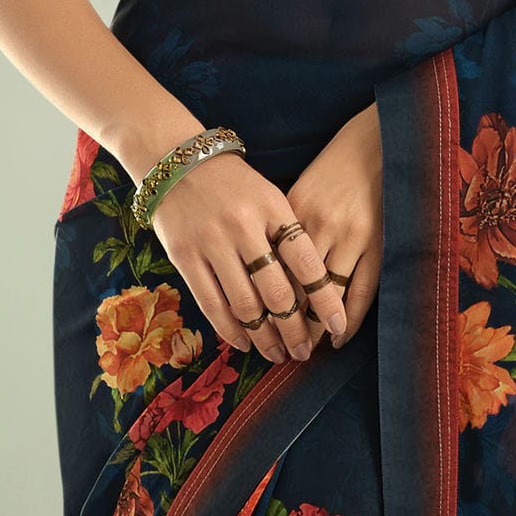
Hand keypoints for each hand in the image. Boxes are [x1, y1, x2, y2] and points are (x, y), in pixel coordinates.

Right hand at [148, 151, 348, 366]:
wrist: (177, 161)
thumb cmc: (234, 183)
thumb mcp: (269, 197)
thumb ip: (288, 235)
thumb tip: (313, 290)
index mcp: (273, 208)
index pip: (306, 262)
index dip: (324, 299)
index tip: (337, 324)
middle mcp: (243, 227)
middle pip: (277, 292)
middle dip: (295, 330)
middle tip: (305, 351)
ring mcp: (212, 243)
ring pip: (245, 305)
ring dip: (265, 338)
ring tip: (278, 354)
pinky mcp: (185, 257)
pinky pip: (212, 304)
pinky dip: (230, 330)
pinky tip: (244, 343)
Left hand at [284, 101, 382, 354]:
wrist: (377, 141)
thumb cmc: (333, 168)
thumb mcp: (298, 192)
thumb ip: (281, 231)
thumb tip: (261, 274)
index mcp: (291, 212)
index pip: (269, 270)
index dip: (260, 306)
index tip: (253, 331)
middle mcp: (319, 226)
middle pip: (294, 288)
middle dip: (285, 326)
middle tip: (278, 353)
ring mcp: (352, 235)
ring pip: (326, 296)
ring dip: (314, 329)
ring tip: (306, 350)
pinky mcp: (379, 242)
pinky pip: (362, 291)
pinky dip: (349, 318)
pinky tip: (339, 335)